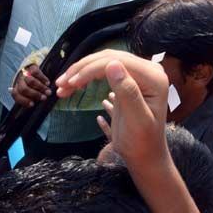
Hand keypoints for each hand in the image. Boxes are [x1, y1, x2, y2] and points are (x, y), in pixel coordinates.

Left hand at [9, 64, 50, 107]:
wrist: (30, 68)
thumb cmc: (29, 84)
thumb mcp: (26, 90)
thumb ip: (28, 97)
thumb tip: (35, 104)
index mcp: (16, 88)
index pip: (16, 95)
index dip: (23, 100)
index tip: (32, 104)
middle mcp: (19, 80)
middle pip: (23, 89)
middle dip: (34, 94)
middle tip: (44, 98)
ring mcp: (25, 73)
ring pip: (31, 81)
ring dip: (41, 88)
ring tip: (48, 92)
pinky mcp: (32, 67)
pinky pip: (37, 73)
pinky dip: (43, 79)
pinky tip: (47, 83)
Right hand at [55, 50, 168, 165]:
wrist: (145, 154)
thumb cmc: (142, 141)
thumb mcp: (137, 120)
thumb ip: (128, 92)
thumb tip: (112, 64)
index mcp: (153, 77)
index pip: (117, 62)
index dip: (91, 69)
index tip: (70, 83)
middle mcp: (147, 70)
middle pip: (108, 59)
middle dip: (82, 69)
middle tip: (60, 84)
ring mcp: (137, 73)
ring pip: (103, 63)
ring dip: (80, 72)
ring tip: (61, 87)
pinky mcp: (127, 79)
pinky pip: (104, 70)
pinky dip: (86, 77)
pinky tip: (73, 86)